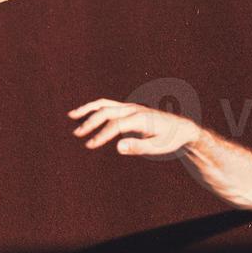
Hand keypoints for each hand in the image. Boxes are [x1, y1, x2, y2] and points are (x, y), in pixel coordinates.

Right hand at [69, 98, 200, 156]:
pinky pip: (108, 105)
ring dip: (88, 109)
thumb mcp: (157, 147)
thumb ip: (138, 147)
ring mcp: (130, 107)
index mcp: (141, 118)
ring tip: (71, 115)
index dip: (102, 135)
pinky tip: (83, 114)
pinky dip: (94, 108)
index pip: (116, 125)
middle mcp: (134, 109)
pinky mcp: (128, 109)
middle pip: (107, 112)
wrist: (180, 129)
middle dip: (90, 122)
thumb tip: (118, 147)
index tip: (90, 145)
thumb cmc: (169, 140)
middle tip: (77, 134)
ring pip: (105, 104)